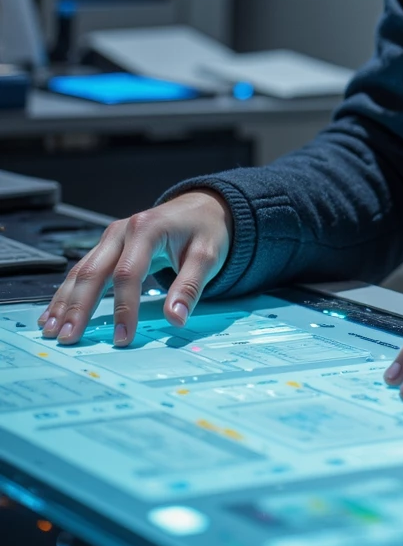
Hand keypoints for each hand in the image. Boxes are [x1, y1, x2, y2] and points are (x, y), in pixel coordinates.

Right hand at [36, 192, 232, 347]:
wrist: (202, 207)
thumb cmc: (205, 230)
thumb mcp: (207, 256)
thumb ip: (190, 287)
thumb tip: (175, 319)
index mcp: (146, 229)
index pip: (128, 274)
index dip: (124, 308)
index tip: (123, 337)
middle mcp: (122, 231)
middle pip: (93, 271)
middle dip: (78, 307)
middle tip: (68, 338)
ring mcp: (111, 238)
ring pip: (81, 271)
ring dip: (65, 302)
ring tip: (51, 330)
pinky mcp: (107, 247)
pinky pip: (82, 270)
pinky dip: (67, 293)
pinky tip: (53, 313)